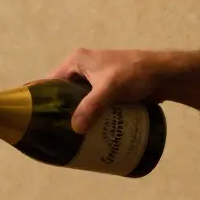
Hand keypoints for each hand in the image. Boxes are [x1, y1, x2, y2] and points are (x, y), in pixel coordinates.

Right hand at [49, 48, 168, 132]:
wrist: (164, 74)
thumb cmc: (135, 73)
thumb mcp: (110, 89)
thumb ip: (92, 107)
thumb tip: (75, 129)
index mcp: (76, 61)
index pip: (49, 82)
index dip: (40, 99)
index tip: (34, 120)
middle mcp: (82, 69)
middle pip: (61, 94)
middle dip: (58, 113)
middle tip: (52, 134)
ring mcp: (94, 80)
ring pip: (76, 102)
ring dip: (73, 117)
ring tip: (66, 139)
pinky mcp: (106, 91)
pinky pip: (90, 106)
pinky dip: (87, 118)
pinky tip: (85, 134)